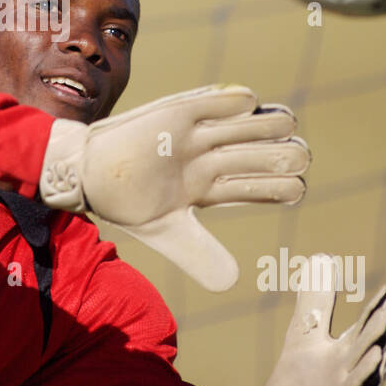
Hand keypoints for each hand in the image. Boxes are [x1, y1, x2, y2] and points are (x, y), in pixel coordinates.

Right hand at [38, 84, 309, 290]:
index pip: (254, 185)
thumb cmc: (126, 202)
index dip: (278, 186)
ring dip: (266, 125)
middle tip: (299, 158)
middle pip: (254, 153)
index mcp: (208, 186)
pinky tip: (250, 103)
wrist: (86, 176)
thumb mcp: (167, 231)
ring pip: (240, 127)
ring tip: (287, 125)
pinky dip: (231, 102)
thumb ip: (199, 254)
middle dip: (280, 155)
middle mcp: (206, 157)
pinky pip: (210, 103)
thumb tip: (232, 283)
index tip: (295, 190)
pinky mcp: (174, 113)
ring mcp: (193, 135)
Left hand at [251, 257, 385, 385]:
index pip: (364, 330)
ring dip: (369, 371)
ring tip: (380, 353)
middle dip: (376, 335)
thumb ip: (315, 302)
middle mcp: (348, 378)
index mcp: (343, 355)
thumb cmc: (300, 381)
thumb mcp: (304, 337)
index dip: (376, 312)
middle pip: (365, 354)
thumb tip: (322, 258)